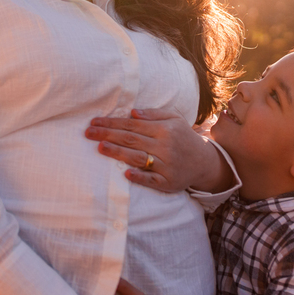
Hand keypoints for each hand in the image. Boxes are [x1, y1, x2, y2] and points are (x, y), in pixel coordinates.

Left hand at [86, 108, 229, 192]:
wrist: (204, 162)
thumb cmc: (183, 138)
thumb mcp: (174, 119)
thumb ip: (153, 114)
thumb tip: (131, 112)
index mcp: (164, 129)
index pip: (132, 125)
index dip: (112, 123)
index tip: (94, 122)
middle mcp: (165, 146)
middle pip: (131, 139)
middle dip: (108, 135)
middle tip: (88, 132)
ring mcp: (166, 165)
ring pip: (138, 157)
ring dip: (118, 152)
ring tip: (100, 147)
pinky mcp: (168, 182)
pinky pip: (151, 180)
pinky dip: (139, 176)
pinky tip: (126, 173)